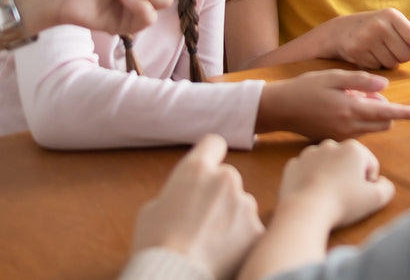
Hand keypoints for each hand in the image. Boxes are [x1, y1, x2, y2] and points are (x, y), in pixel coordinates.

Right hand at [131, 135, 262, 278]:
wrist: (174, 277)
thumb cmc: (155, 245)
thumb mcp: (153, 209)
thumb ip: (178, 192)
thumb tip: (186, 197)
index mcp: (196, 169)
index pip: (213, 143)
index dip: (210, 155)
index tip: (208, 168)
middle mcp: (225, 179)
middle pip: (227, 178)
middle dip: (219, 195)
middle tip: (203, 220)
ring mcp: (245, 204)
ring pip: (241, 204)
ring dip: (232, 218)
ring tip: (211, 243)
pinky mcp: (257, 230)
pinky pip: (251, 230)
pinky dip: (241, 240)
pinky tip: (223, 254)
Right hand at [257, 69, 409, 138]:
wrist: (280, 109)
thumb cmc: (306, 88)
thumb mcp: (333, 77)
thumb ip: (361, 81)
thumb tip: (385, 86)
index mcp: (351, 110)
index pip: (387, 114)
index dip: (405, 113)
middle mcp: (350, 128)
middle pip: (383, 123)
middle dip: (384, 110)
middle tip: (366, 92)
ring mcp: (342, 137)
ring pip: (371, 128)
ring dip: (371, 114)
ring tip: (350, 96)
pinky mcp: (335, 140)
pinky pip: (358, 132)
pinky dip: (359, 120)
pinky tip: (342, 106)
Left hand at [278, 139, 394, 229]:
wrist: (305, 210)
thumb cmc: (343, 203)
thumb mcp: (376, 199)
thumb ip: (386, 187)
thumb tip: (381, 182)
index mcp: (353, 148)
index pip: (370, 165)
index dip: (368, 183)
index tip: (360, 196)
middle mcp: (331, 145)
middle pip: (348, 163)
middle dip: (348, 177)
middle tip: (345, 197)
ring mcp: (309, 153)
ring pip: (327, 166)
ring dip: (330, 177)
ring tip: (328, 196)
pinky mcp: (293, 165)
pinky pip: (307, 172)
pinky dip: (311, 181)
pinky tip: (313, 194)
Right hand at [322, 8, 409, 70]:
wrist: (340, 30)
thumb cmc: (373, 29)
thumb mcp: (391, 24)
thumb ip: (409, 37)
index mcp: (393, 15)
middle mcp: (380, 24)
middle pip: (405, 56)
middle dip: (400, 57)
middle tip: (388, 48)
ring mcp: (367, 37)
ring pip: (392, 64)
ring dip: (387, 62)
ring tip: (376, 50)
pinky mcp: (356, 49)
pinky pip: (377, 67)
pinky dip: (375, 65)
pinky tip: (367, 54)